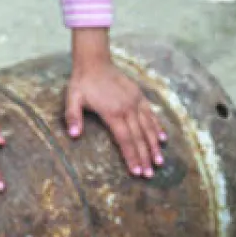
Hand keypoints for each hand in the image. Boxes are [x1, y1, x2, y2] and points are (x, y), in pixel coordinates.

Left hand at [66, 42, 165, 177]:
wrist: (94, 61)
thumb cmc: (82, 83)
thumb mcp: (72, 99)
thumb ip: (73, 117)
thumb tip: (74, 136)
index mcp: (112, 112)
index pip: (125, 140)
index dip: (131, 156)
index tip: (136, 172)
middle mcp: (127, 108)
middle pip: (139, 138)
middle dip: (144, 157)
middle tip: (149, 175)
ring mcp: (135, 102)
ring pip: (148, 128)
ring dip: (154, 146)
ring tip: (159, 162)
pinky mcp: (139, 96)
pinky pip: (151, 114)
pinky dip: (158, 127)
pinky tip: (163, 138)